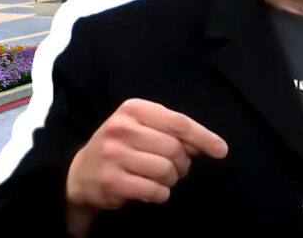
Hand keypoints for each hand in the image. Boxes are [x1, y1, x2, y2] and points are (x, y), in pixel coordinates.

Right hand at [65, 99, 227, 236]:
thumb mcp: (145, 128)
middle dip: (183, 164)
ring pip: (166, 171)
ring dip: (172, 180)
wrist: (81, 173)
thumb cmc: (123, 146)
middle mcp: (121, 128)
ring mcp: (113, 155)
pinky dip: (160, 194)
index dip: (204, 138)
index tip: (221, 150)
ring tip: (162, 179)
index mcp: (133, 109)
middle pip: (174, 149)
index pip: (179, 123)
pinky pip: (154, 191)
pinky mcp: (110, 181)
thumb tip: (212, 145)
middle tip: (178, 169)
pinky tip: (152, 191)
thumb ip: (175, 132)